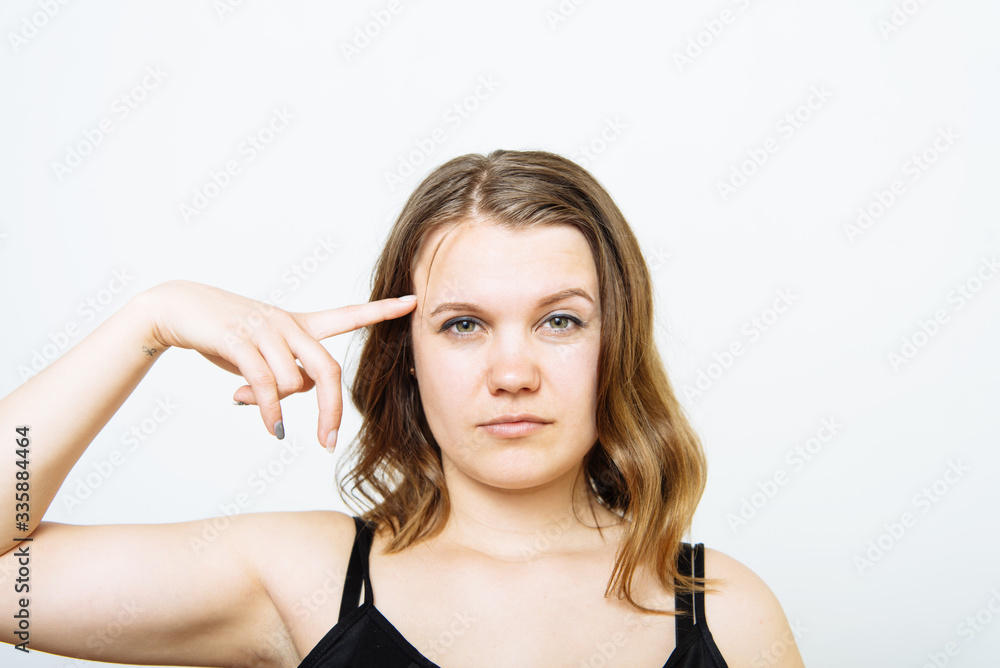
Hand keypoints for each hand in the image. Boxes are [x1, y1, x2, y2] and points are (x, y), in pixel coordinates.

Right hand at [142, 280, 416, 449]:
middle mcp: (288, 324)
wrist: (176, 308)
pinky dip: (271, 412)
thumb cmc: (224, 333)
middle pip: (328, 369)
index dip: (380, 310)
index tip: (412, 301)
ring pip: (293, 382)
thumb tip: (285, 406)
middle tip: (328, 442)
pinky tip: (271, 428)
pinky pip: (267, 385)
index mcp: (299, 324)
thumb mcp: (260, 355)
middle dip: (331, 410)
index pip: (348, 314)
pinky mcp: (239, 340)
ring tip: (248, 401)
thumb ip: (282, 376)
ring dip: (277, 406)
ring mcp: (264, 330)